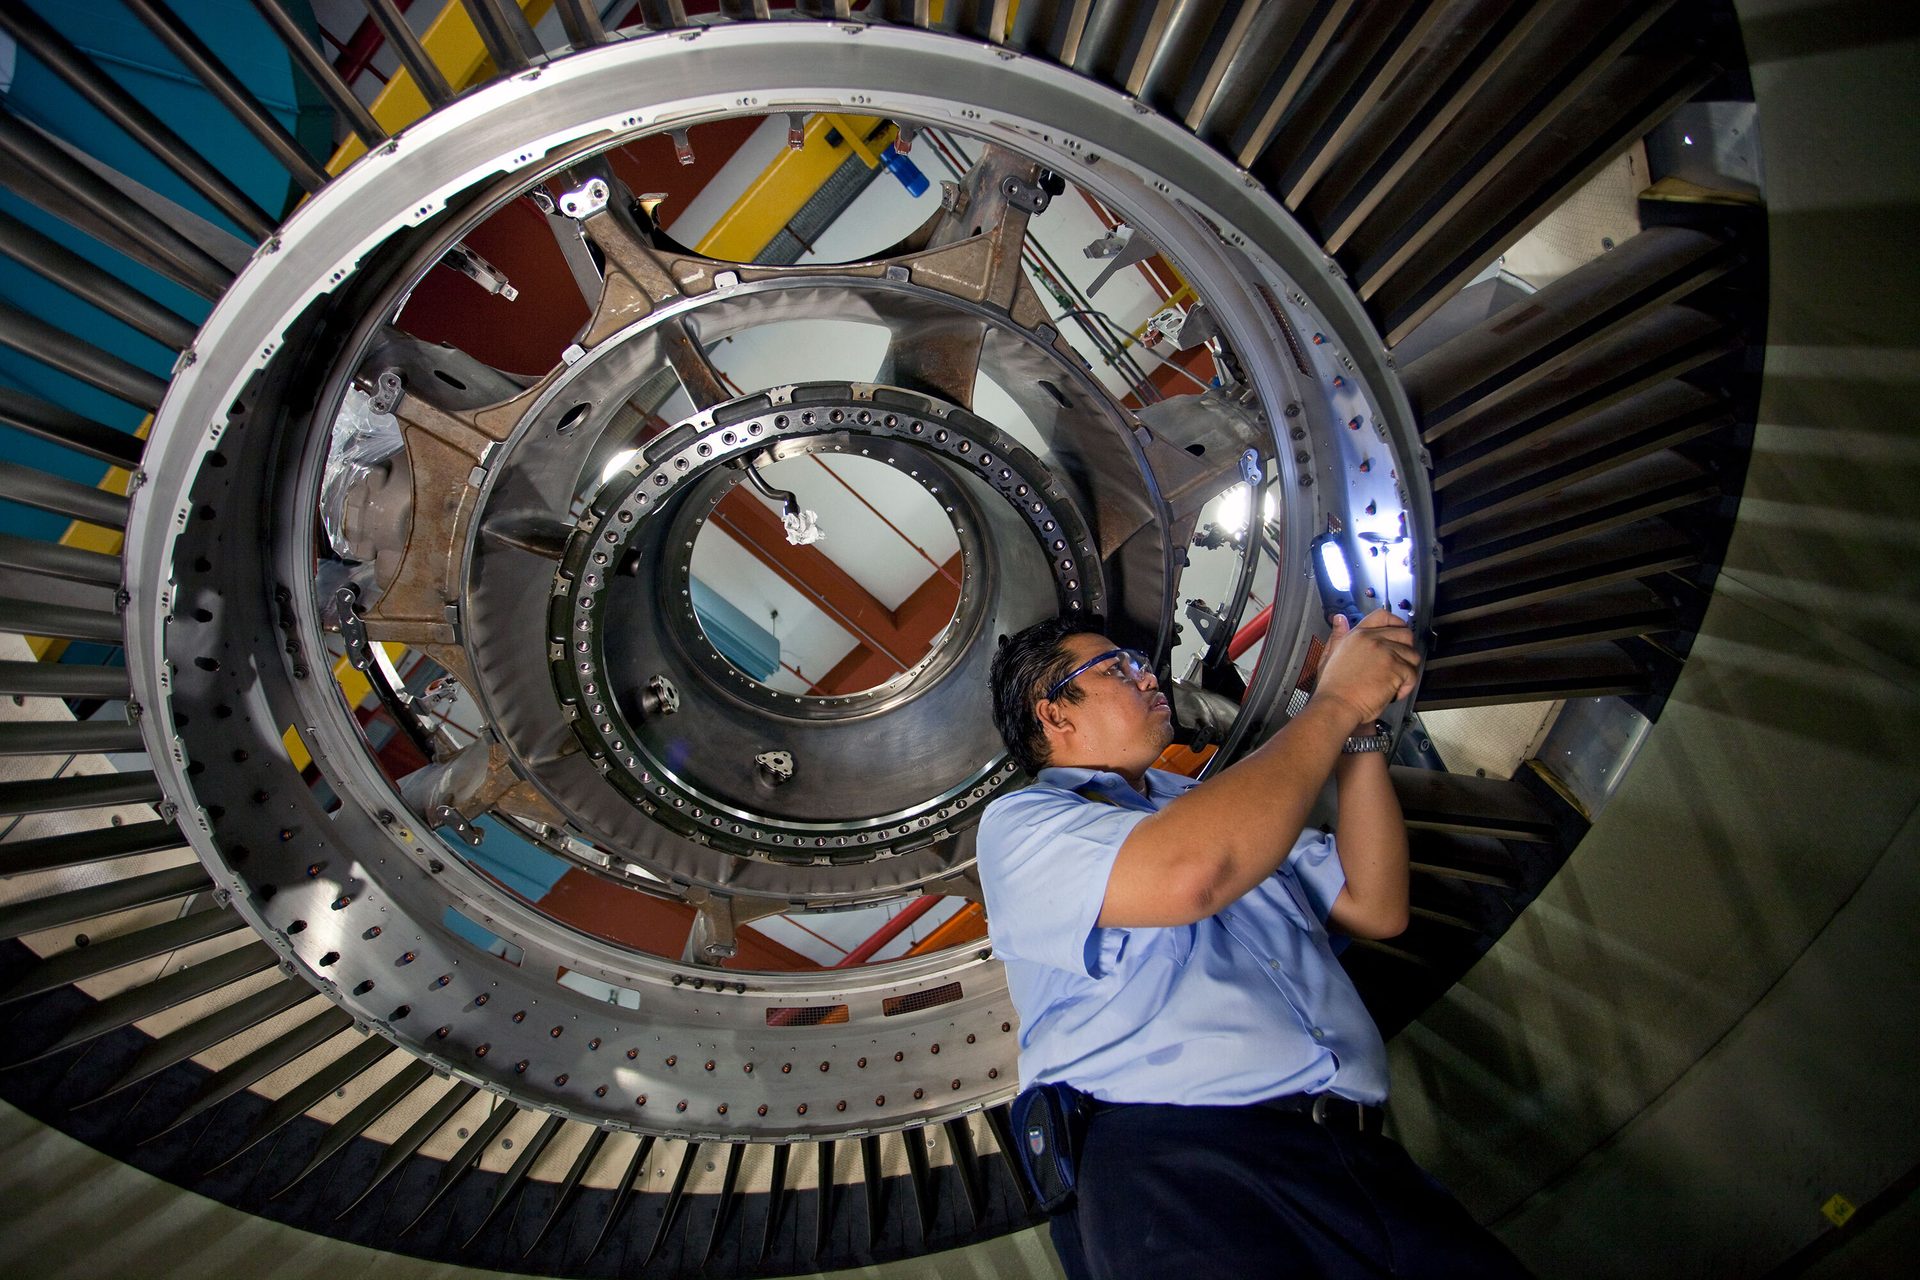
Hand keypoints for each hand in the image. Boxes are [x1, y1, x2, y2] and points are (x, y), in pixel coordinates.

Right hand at [1314, 610, 1419, 724]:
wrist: (1337, 705)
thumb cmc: (1333, 687)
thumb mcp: (1330, 655)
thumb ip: (1337, 635)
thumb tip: (1340, 618)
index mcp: (1357, 635)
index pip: (1382, 616)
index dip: (1395, 623)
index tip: (1398, 633)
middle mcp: (1373, 639)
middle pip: (1405, 634)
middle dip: (1406, 649)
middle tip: (1399, 663)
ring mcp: (1386, 653)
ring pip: (1412, 655)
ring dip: (1407, 670)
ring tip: (1394, 682)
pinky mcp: (1396, 669)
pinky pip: (1412, 674)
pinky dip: (1406, 686)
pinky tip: (1393, 693)